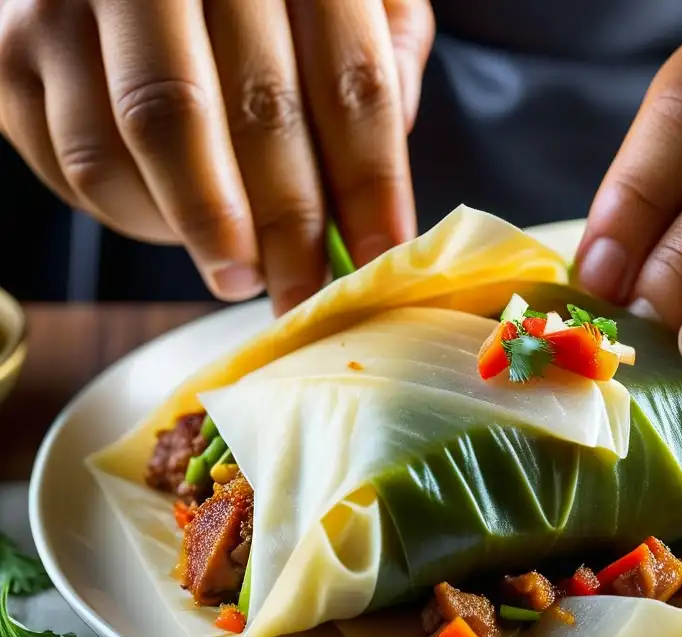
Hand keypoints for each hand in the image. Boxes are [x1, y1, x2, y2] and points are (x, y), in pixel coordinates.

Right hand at [0, 0, 432, 313]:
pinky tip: (173, 219)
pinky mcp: (11, 47)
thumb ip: (380, 44)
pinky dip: (137, 214)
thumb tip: (391, 145)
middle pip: (249, 113)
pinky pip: (80, 163)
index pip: (351, 82)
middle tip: (302, 294)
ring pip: (148, 144)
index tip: (380, 257)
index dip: (371, 184)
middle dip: (286, 227)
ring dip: (204, 231)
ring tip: (239, 270)